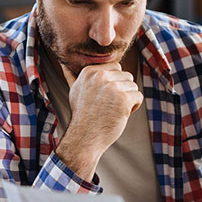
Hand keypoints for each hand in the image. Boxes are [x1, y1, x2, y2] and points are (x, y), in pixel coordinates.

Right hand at [55, 63, 142, 177]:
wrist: (84, 137)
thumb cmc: (82, 115)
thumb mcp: (74, 91)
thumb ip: (71, 76)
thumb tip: (63, 63)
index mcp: (89, 71)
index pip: (116, 67)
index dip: (114, 82)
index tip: (104, 96)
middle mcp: (100, 76)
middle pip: (126, 75)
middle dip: (122, 90)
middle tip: (109, 105)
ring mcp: (112, 87)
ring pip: (133, 86)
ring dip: (128, 99)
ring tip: (114, 110)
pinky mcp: (123, 99)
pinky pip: (138, 96)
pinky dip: (133, 106)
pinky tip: (121, 114)